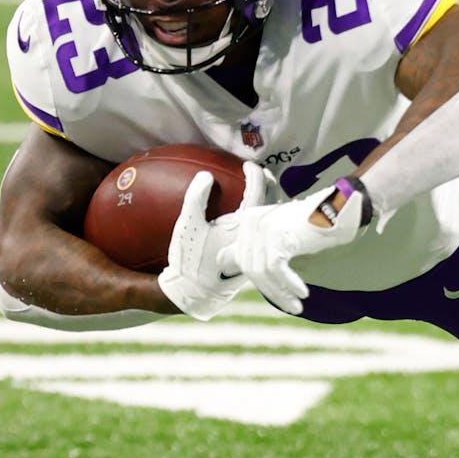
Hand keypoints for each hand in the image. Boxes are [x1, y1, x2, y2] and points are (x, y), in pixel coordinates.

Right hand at [157, 161, 265, 320]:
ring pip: (270, 219)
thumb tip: (206, 174)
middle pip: (271, 205)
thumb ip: (195, 200)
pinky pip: (264, 232)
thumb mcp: (187, 228)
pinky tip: (258, 214)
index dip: (255, 175)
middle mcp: (254, 238)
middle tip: (263, 173)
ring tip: (265, 189)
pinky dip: (264, 217)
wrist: (194, 293)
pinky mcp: (253, 256)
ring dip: (270, 201)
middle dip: (270, 186)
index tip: (249, 164)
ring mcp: (256, 248)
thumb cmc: (189, 260)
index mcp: (241, 228)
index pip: (255, 194)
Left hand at [216, 189, 366, 314]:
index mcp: (248, 220)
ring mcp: (263, 226)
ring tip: (298, 305)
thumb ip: (251, 249)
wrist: (339, 210)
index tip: (279, 296)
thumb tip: (219, 262)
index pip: (244, 261)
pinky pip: (276, 268)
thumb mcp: (278, 237)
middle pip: (252, 268)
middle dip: (272, 291)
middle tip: (291, 306)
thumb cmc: (312, 225)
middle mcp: (252, 220)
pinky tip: (302, 292)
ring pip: (263, 271)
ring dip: (281, 292)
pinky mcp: (277, 234)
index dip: (261, 283)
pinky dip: (289, 284)